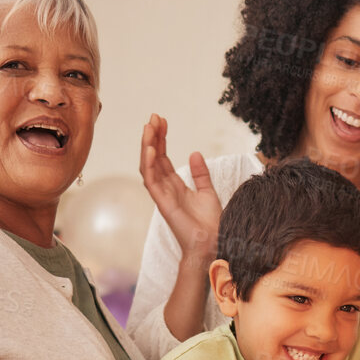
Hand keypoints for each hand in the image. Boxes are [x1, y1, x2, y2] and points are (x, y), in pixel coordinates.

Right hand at [139, 114, 222, 259]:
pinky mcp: (163, 202)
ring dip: (147, 146)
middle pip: (154, 158)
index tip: (162, 121)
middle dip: (152, 137)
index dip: (161, 139)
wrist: (212, 241)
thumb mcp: (208, 191)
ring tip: (149, 127)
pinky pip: (151, 180)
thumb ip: (200, 173)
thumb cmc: (210, 223)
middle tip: (153, 117)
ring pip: (148, 166)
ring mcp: (162, 195)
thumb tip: (195, 153)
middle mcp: (166, 188)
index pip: (163, 158)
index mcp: (175, 185)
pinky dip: (149, 164)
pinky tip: (151, 148)